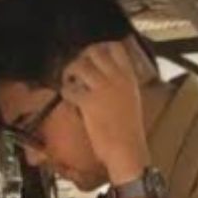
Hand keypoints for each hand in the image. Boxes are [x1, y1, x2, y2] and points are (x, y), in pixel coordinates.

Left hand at [60, 40, 150, 183]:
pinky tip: (69, 99)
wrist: (127, 150)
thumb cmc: (129, 132)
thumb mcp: (131, 101)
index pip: (116, 48)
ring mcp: (102, 89)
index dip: (101, 46)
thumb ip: (121, 86)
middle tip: (77, 68)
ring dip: (70, 71)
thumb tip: (106, 78)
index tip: (92, 55)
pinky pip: (70, 89)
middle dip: (82, 57)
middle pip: (94, 51)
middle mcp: (116, 79)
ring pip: (80, 65)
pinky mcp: (89, 103)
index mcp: (129, 78)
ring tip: (70, 81)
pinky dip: (65, 92)